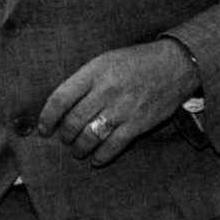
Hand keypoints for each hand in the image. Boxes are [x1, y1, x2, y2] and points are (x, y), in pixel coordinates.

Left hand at [38, 40, 196, 165]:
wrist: (175, 65)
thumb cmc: (137, 61)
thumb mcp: (106, 60)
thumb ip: (85, 80)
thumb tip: (63, 106)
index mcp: (94, 72)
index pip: (60, 98)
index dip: (47, 117)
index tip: (44, 129)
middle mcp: (106, 90)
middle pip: (73, 121)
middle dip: (64, 136)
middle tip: (64, 139)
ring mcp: (122, 109)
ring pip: (90, 137)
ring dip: (80, 148)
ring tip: (78, 150)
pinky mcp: (138, 124)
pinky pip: (113, 146)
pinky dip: (101, 156)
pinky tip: (97, 159)